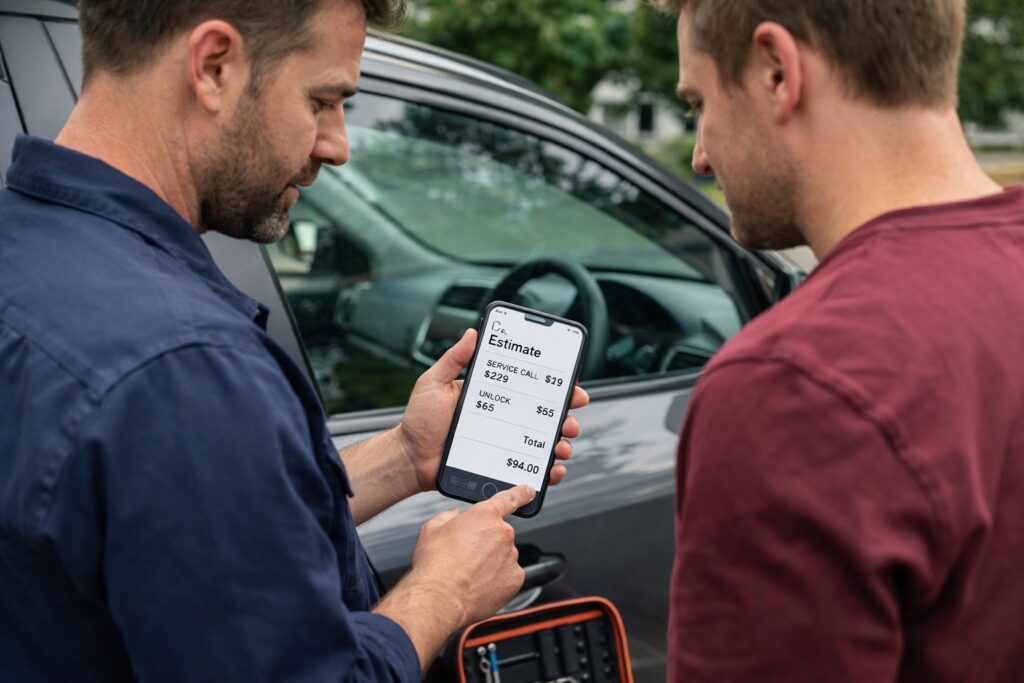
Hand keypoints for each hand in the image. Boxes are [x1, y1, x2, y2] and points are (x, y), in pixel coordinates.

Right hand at [373, 485, 536, 669]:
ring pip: (504, 556)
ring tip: (470, 574)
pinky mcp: (515, 579)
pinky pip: (508, 575)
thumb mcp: (432, 529)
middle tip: (467, 556)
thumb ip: (448, 516)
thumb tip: (454, 516)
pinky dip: (497, 580)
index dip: (521, 493)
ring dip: (491, 562)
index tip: (528, 492)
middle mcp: (503, 533)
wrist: (439, 599)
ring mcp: (511, 557)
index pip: (510, 498)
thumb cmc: (435, 566)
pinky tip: (479, 584)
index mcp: (485, 515)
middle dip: (486, 543)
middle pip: (500, 534)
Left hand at [397, 328, 589, 493]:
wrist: (409, 459)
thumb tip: (472, 333)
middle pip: (545, 416)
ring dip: (561, 444)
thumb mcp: (434, 383)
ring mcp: (504, 445)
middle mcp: (503, 420)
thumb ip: (453, 359)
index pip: (530, 388)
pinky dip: (548, 473)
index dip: (555, 386)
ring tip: (561, 446)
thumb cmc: (419, 421)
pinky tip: (553, 470)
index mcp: (493, 397)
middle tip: (571, 416)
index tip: (571, 384)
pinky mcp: (500, 467)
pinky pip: (530, 470)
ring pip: (544, 444)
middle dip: (567, 415)